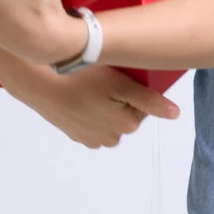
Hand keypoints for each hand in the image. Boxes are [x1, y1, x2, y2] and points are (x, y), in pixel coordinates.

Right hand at [33, 65, 181, 149]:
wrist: (38, 82)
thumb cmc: (81, 78)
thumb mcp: (122, 84)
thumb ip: (150, 100)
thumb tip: (175, 113)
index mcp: (126, 126)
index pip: (142, 105)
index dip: (132, 87)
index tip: (118, 75)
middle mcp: (110, 138)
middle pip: (123, 113)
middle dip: (117, 97)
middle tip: (102, 77)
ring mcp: (89, 137)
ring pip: (105, 117)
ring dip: (101, 103)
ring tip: (88, 84)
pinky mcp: (72, 132)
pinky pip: (87, 120)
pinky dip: (85, 108)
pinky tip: (76, 93)